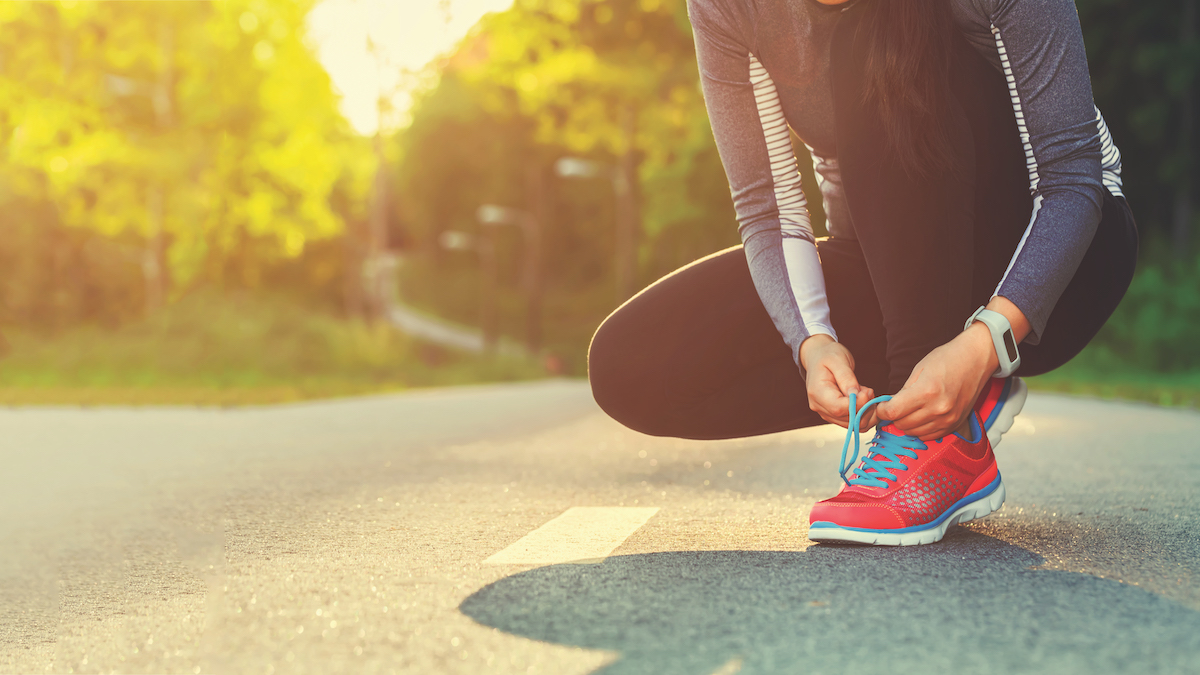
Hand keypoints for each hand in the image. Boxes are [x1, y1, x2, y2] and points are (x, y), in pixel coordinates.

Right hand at [799, 334, 875, 430]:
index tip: (869, 391)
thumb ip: (847, 378)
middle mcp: (819, 406)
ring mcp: (826, 412)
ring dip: (866, 412)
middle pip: (847, 419)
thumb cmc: (828, 355)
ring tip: (865, 393)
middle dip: (865, 407)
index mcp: (817, 392)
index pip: (838, 408)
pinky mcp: (833, 415)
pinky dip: (863, 414)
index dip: (858, 404)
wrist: (819, 357)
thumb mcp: (838, 360)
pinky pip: (852, 423)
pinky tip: (863, 400)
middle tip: (869, 390)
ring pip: (852, 425)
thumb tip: (856, 396)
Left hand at [874, 323, 994, 439]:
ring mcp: (948, 419)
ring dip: (907, 424)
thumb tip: (889, 407)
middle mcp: (938, 409)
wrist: (976, 360)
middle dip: (894, 416)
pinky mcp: (954, 425)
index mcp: (926, 391)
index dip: (882, 410)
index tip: (881, 406)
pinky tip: (922, 416)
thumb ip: (903, 391)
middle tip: (897, 406)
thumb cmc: (947, 359)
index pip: (893, 412)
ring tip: (911, 409)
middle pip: (902, 424)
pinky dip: (920, 429)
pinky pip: (928, 436)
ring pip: (914, 433)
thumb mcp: (919, 369)